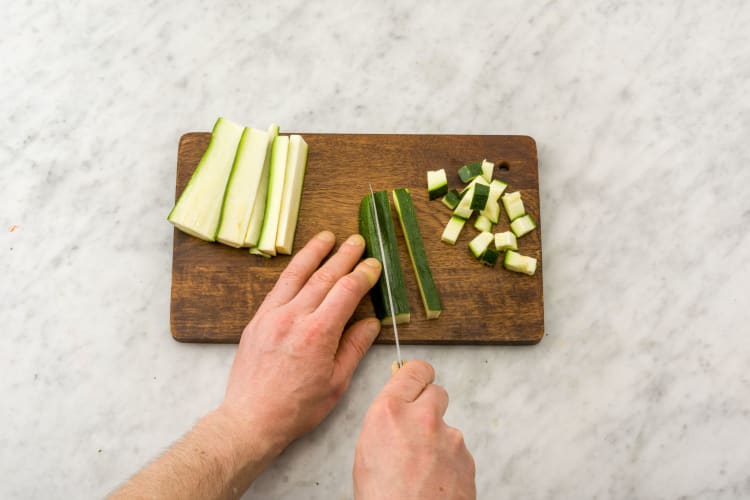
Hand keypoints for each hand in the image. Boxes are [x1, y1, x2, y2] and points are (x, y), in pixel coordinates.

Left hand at [220, 231, 382, 453]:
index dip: (362, 274)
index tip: (373, 265)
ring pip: (296, 275)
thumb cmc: (296, 408)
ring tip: (327, 237)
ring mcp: (272, 316)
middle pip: (324, 277)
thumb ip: (354, 348)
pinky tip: (300, 264)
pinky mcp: (257, 320)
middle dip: (344, 256)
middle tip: (357, 241)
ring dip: (314, 252)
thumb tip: (371, 323)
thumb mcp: (336, 383)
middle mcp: (294, 317)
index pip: (346, 291)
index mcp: (318, 333)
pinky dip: (292, 272)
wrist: (251, 418)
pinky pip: (278, 287)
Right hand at [353, 361, 475, 499]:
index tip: (415, 382)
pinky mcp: (467, 459)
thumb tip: (398, 409)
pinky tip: (433, 482)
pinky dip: (449, 462)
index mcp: (390, 412)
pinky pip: (458, 451)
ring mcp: (450, 438)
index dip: (415, 377)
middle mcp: (422, 418)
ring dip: (438, 440)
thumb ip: (386, 421)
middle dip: (428, 406)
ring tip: (420, 470)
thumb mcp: (367, 450)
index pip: (415, 369)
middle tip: (417, 430)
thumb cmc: (381, 498)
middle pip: (437, 392)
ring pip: (447, 426)